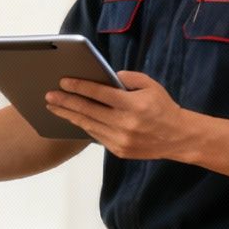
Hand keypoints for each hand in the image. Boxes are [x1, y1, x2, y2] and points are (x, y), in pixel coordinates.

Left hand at [44, 71, 194, 160]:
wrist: (178, 137)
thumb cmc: (163, 107)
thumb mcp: (150, 85)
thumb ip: (127, 78)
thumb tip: (103, 77)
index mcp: (134, 104)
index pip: (100, 94)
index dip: (79, 87)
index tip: (63, 81)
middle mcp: (126, 123)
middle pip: (88, 110)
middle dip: (65, 102)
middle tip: (49, 95)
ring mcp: (121, 140)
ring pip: (88, 125)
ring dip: (69, 115)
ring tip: (54, 107)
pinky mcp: (119, 150)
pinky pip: (96, 136)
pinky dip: (83, 125)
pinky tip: (73, 117)